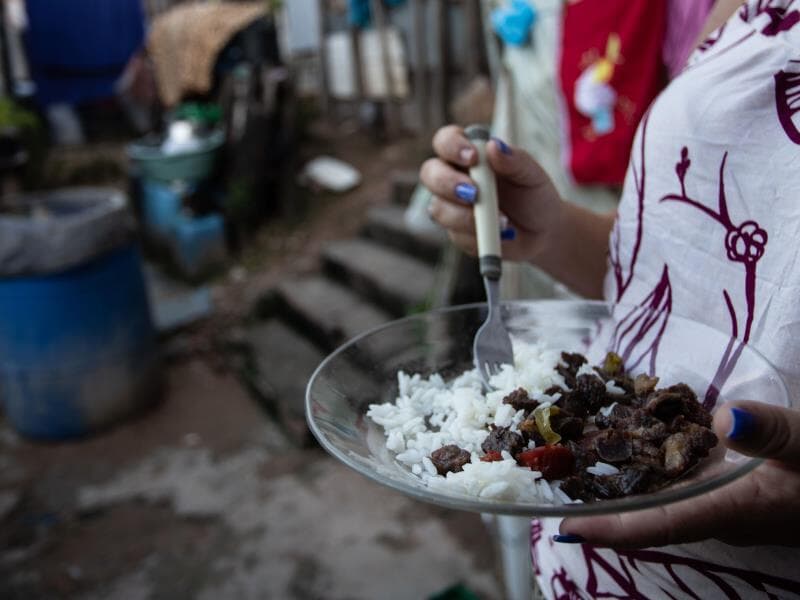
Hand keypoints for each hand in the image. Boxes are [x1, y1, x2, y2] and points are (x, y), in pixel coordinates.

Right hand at [419, 125, 563, 262]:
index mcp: (469, 156)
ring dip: (465, 216)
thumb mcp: (531, 175)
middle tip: (474, 193)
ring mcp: (452, 207)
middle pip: (430, 173)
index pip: (445, 141)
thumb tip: (494, 145)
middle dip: (447, 183)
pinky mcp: (456, 232)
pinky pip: (455, 235)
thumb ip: (514, 160)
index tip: (473, 158)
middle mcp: (454, 178)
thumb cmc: (534, 196)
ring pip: (438, 208)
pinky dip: (477, 235)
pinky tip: (500, 234)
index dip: (451, 146)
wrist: (542, 232)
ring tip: (502, 220)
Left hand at [558, 400, 799, 547]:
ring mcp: (716, 499)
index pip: (658, 525)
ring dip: (611, 488)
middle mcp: (712, 510)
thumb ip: (773, 433)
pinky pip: (671, 479)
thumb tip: (724, 417)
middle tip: (545, 490)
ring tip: (565, 467)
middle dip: (596, 507)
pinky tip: (618, 441)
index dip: (610, 529)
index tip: (564, 528)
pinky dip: (639, 464)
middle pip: (642, 515)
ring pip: (652, 498)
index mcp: (729, 508)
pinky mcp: (720, 485)